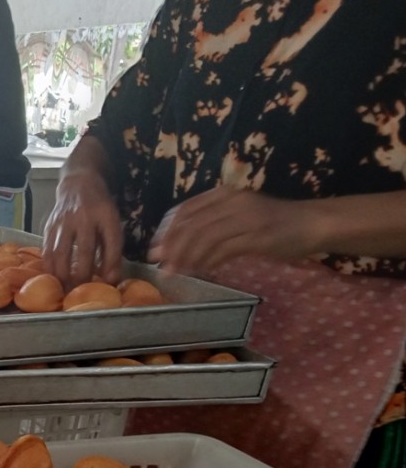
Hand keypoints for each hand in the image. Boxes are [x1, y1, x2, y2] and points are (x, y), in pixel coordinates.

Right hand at [42, 170, 123, 286]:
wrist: (78, 184)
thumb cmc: (99, 209)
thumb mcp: (112, 224)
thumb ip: (112, 251)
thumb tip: (111, 280)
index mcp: (104, 215)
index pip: (111, 242)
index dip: (111, 264)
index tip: (109, 282)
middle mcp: (83, 217)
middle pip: (83, 250)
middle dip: (83, 274)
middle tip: (83, 292)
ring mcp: (63, 222)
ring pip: (60, 253)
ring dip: (62, 275)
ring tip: (65, 290)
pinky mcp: (49, 226)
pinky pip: (47, 251)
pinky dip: (49, 267)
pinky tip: (53, 278)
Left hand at [148, 187, 321, 275]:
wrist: (311, 223)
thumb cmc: (272, 223)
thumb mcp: (237, 216)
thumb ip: (211, 224)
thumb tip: (178, 245)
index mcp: (224, 194)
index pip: (185, 210)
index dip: (166, 232)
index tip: (156, 250)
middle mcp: (232, 202)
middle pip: (191, 225)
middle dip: (172, 248)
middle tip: (161, 266)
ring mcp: (246, 218)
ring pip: (204, 238)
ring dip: (187, 258)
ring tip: (177, 273)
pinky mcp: (258, 236)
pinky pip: (223, 250)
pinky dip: (208, 262)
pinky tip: (201, 272)